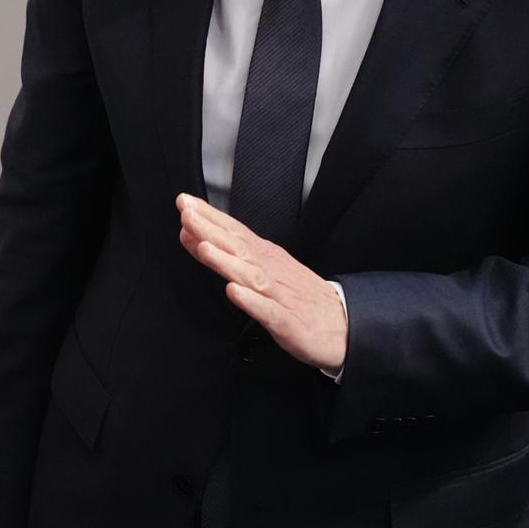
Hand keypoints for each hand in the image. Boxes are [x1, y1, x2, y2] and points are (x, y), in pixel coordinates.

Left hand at [176, 194, 346, 372]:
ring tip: (204, 248)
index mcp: (264, 257)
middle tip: (188, 213)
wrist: (343, 325)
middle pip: (237, 247)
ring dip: (226, 261)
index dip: (209, 217)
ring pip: (249, 275)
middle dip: (211, 230)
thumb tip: (194, 237)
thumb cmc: (299, 296)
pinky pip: (266, 310)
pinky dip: (250, 301)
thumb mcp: (261, 270)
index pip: (233, 232)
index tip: (186, 202)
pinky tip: (234, 292)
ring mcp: (278, 295)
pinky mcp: (286, 321)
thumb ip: (226, 256)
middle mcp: (270, 270)